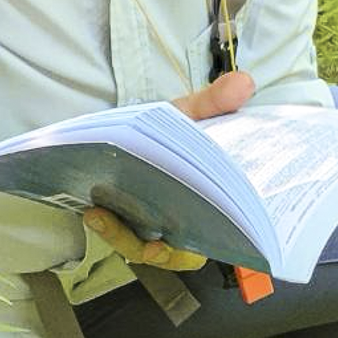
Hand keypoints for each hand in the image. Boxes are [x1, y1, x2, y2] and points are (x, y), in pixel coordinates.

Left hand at [82, 70, 255, 271]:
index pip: (225, 232)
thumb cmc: (168, 132)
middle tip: (155, 245)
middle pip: (183, 253)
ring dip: (125, 237)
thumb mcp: (190, 113)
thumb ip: (214, 101)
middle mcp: (185, 222)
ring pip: (146, 250)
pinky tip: (94, 212)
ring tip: (103, 216)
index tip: (218, 241)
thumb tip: (243, 84)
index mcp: (208, 200)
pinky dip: (109, 227)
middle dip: (168, 252)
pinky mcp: (126, 225)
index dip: (225, 242)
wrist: (133, 132)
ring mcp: (154, 227)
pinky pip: (121, 238)